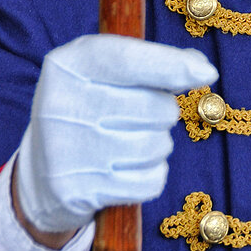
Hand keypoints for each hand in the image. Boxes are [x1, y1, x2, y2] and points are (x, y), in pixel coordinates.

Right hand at [13, 34, 217, 241]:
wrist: (43, 173)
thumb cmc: (90, 108)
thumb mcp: (107, 73)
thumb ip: (153, 63)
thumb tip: (203, 69)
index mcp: (68, 65)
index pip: (128, 59)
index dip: (172, 64)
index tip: (207, 72)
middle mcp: (61, 104)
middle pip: (155, 107)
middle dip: (164, 113)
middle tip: (141, 116)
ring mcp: (66, 150)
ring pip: (157, 145)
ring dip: (159, 145)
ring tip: (131, 142)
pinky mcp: (76, 191)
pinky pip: (149, 181)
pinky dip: (151, 176)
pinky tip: (127, 170)